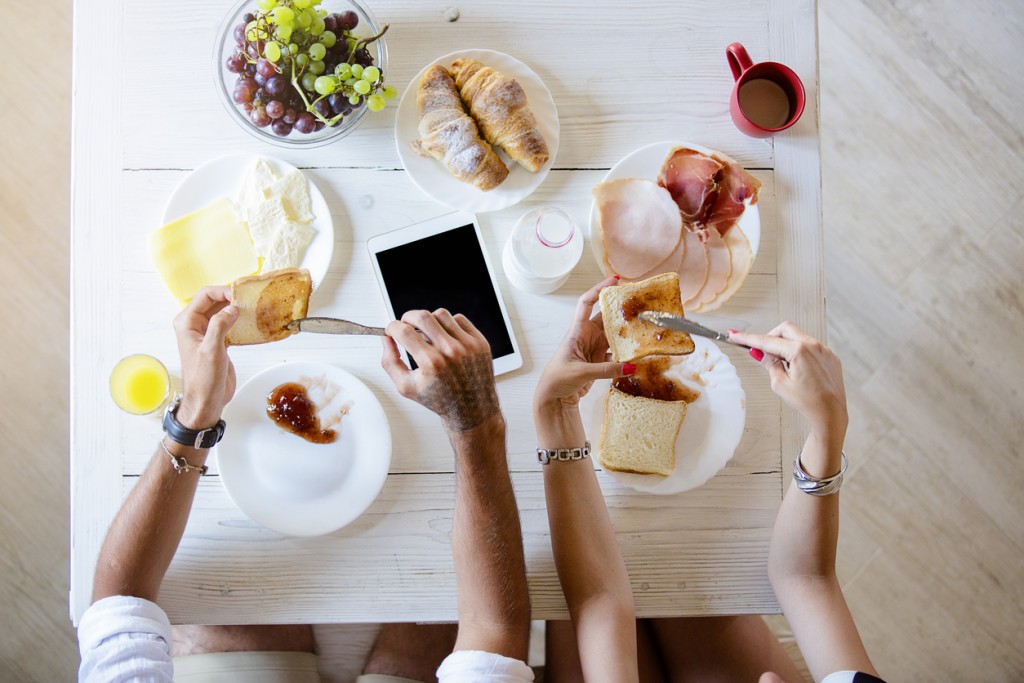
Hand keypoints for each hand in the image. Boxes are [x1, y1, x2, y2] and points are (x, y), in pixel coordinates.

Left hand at [172, 286, 238, 429]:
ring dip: (237, 309)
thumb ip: (219, 326)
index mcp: (187, 323)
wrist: (206, 402)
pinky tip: (251, 322)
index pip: (205, 295)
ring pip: (223, 312)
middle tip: (250, 300)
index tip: (240, 296)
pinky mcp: (218, 342)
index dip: (223, 292)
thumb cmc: (203, 380)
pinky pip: (229, 324)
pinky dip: (240, 322)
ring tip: (253, 308)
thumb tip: (232, 308)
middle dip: (232, 298)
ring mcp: (207, 333)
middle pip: (215, 301)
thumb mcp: (211, 351)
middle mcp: (195, 325)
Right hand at [382, 309, 499, 432]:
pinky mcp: (480, 342)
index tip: (391, 330)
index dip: (392, 327)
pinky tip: (445, 337)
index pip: (404, 332)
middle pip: (422, 316)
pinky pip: (459, 319)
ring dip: (429, 321)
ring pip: (441, 314)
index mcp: (432, 364)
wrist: (471, 409)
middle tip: (406, 325)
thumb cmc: (439, 400)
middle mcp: (451, 352)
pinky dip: (449, 324)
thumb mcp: (406, 387)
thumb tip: (386, 339)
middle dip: (408, 317)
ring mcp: (468, 345)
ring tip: (427, 335)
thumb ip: (390, 362)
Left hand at [535, 276, 632, 412]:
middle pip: (606, 317)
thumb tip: (630, 367)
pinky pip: (616, 353)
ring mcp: (594, 348)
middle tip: (640, 303)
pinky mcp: (599, 361)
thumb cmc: (557, 380)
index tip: (615, 280)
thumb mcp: (581, 372)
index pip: (587, 303)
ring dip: (626, 333)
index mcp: (577, 331)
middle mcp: (586, 336)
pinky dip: (626, 354)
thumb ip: (606, 369)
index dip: (599, 289)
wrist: (554, 398)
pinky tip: (637, 355)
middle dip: (621, 310)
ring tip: (644, 327)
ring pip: (613, 335)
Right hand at [729, 322, 847, 436]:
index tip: (736, 335)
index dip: (748, 338)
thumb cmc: (808, 402)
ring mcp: (824, 350)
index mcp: (799, 351)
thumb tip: (760, 353)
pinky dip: (800, 352)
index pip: (767, 341)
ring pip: (799, 336)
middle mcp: (813, 345)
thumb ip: (769, 363)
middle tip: (763, 351)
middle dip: (771, 337)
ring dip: (786, 345)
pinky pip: (811, 346)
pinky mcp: (830, 356)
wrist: (830, 413)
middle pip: (785, 329)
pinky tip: (798, 369)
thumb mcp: (780, 384)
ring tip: (784, 366)